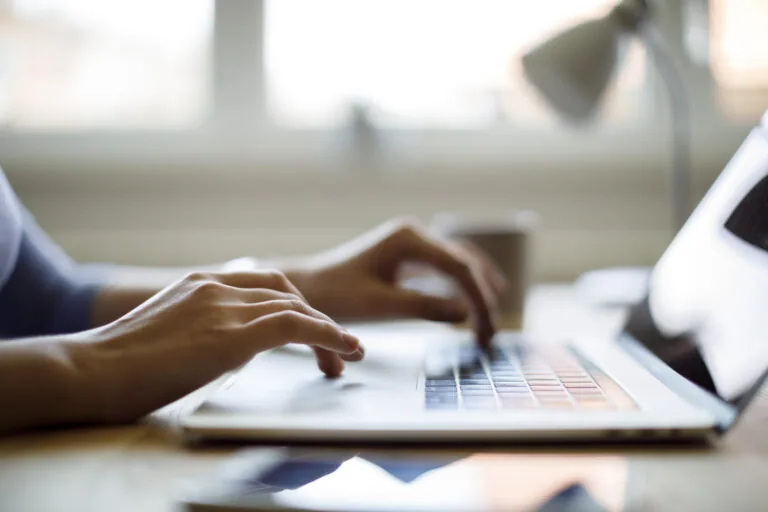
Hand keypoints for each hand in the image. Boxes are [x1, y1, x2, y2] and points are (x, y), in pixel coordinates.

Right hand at [72, 271, 362, 422]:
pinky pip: (295, 326)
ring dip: (328, 332)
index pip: (264, 285)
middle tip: (334, 350)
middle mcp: (215, 287)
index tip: (310, 331)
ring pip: (296, 307)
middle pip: (285, 292)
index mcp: (200, 283)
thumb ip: (200, 329)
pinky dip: (327, 335)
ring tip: (346, 356)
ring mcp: (222, 307)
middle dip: (315, 318)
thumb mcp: (167, 334)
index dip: (295, 306)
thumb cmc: (116, 366)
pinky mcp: (230, 335)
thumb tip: (224, 347)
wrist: (86, 372)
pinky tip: (344, 348)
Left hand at [285, 218, 505, 346]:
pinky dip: (463, 286)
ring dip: (478, 289)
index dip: (479, 300)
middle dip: (483, 297)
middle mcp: (414, 234)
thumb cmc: (336, 295)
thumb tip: (465, 315)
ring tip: (493, 319)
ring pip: (459, 262)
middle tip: (492, 333)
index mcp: (408, 238)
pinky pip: (446, 267)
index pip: (458, 268)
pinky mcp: (408, 256)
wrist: (308, 287)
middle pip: (464, 262)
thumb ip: (423, 308)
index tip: (486, 331)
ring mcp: (411, 243)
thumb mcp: (380, 305)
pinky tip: (475, 304)